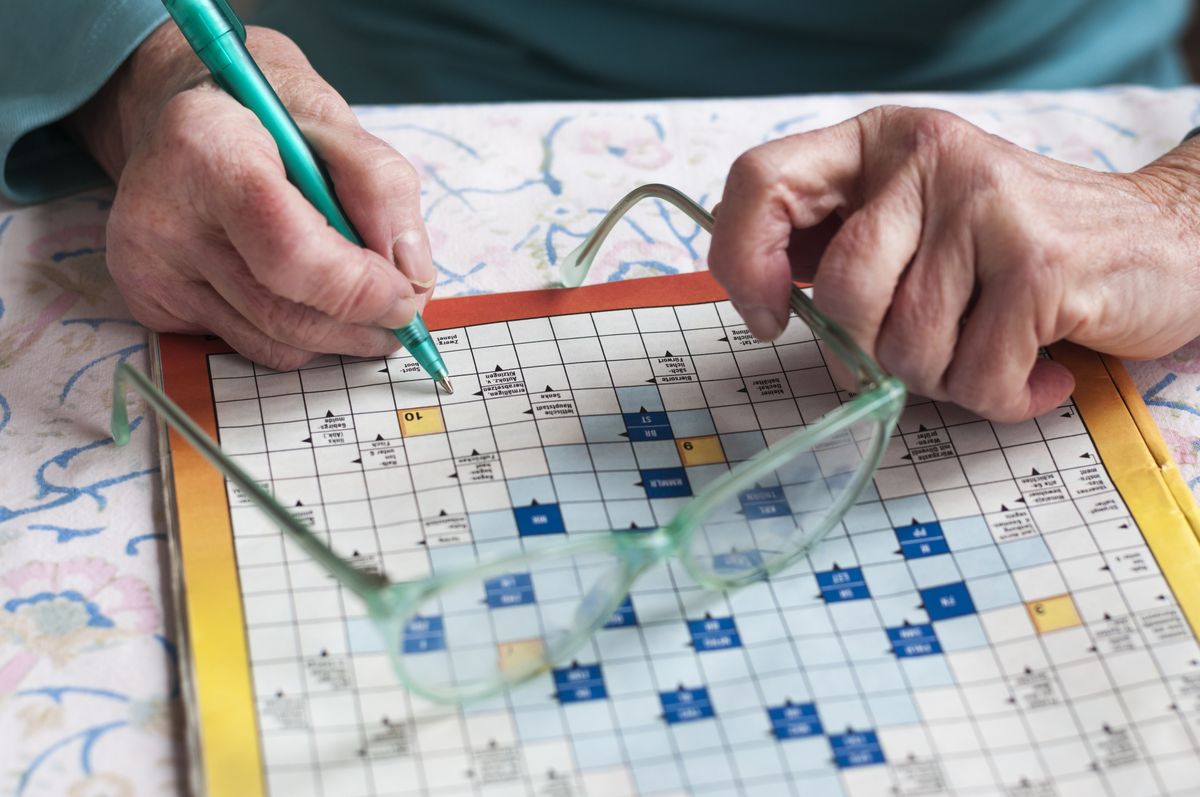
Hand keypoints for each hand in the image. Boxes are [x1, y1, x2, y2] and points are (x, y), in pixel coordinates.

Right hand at [69, 23, 433, 369]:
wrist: (183, 119)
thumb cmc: (267, 118)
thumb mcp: (338, 125)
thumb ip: (382, 193)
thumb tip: (411, 280)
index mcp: (208, 150)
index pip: (290, 252)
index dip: (358, 289)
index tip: (405, 297)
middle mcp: (162, 215)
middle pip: (283, 313)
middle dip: (361, 326)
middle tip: (403, 317)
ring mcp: (148, 266)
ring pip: (271, 344)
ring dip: (336, 339)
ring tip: (365, 308)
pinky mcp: (149, 302)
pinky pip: (246, 345)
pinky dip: (292, 335)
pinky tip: (303, 296)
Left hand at [708, 106, 1199, 421]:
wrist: (1166, 243)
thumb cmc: (1018, 249)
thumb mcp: (919, 225)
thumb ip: (843, 250)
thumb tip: (769, 303)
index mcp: (880, 145)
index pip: (760, 182)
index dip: (743, 262)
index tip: (773, 317)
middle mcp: (927, 158)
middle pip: (841, 294)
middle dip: (876, 352)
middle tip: (929, 347)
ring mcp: (986, 205)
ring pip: (906, 348)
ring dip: (946, 381)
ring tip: (991, 349)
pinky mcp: (1040, 262)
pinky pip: (976, 378)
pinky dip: (1003, 398)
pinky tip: (1037, 369)